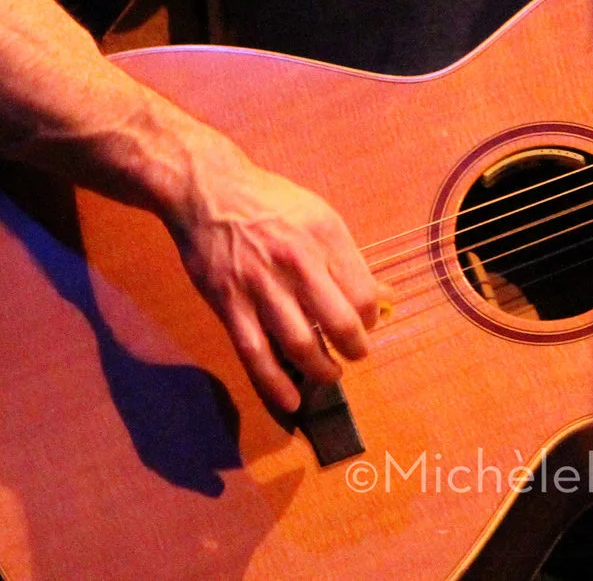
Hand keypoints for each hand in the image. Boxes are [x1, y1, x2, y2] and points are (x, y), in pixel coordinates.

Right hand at [168, 135, 385, 415]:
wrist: (208, 192)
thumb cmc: (269, 203)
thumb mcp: (318, 216)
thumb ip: (347, 259)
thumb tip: (384, 297)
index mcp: (324, 235)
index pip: (362, 293)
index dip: (370, 318)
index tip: (366, 324)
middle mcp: (296, 261)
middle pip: (338, 322)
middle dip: (355, 349)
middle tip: (356, 354)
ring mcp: (260, 285)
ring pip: (300, 344)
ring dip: (322, 370)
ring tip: (330, 373)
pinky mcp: (229, 304)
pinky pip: (256, 354)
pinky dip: (276, 384)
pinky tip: (292, 401)